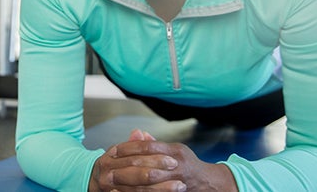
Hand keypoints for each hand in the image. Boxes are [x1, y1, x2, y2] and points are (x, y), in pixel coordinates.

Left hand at [88, 129, 236, 191]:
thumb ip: (154, 144)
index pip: (147, 147)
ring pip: (147, 184)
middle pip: (145, 166)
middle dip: (124, 168)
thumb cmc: (188, 165)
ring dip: (127, 184)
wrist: (209, 184)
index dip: (128, 148)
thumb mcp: (174, 150)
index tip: (112, 151)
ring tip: (111, 182)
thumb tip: (137, 133)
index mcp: (175, 151)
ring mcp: (176, 182)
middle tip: (107, 169)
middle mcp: (177, 166)